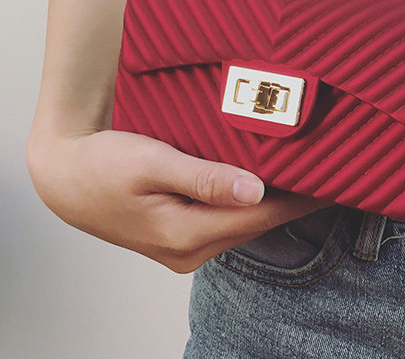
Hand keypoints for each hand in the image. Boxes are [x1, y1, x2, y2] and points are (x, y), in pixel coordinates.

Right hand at [27, 128, 326, 272]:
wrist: (64, 177)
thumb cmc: (103, 165)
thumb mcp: (153, 163)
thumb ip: (205, 177)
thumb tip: (256, 189)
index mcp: (185, 233)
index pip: (261, 215)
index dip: (300, 199)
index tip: (332, 181)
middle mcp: (189, 249)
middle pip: (257, 223)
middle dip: (295, 201)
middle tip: (330, 173)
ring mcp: (184, 247)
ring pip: (244, 224)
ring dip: (275, 203)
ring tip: (307, 177)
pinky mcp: (180, 236)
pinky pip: (227, 221)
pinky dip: (251, 204)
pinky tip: (266, 185)